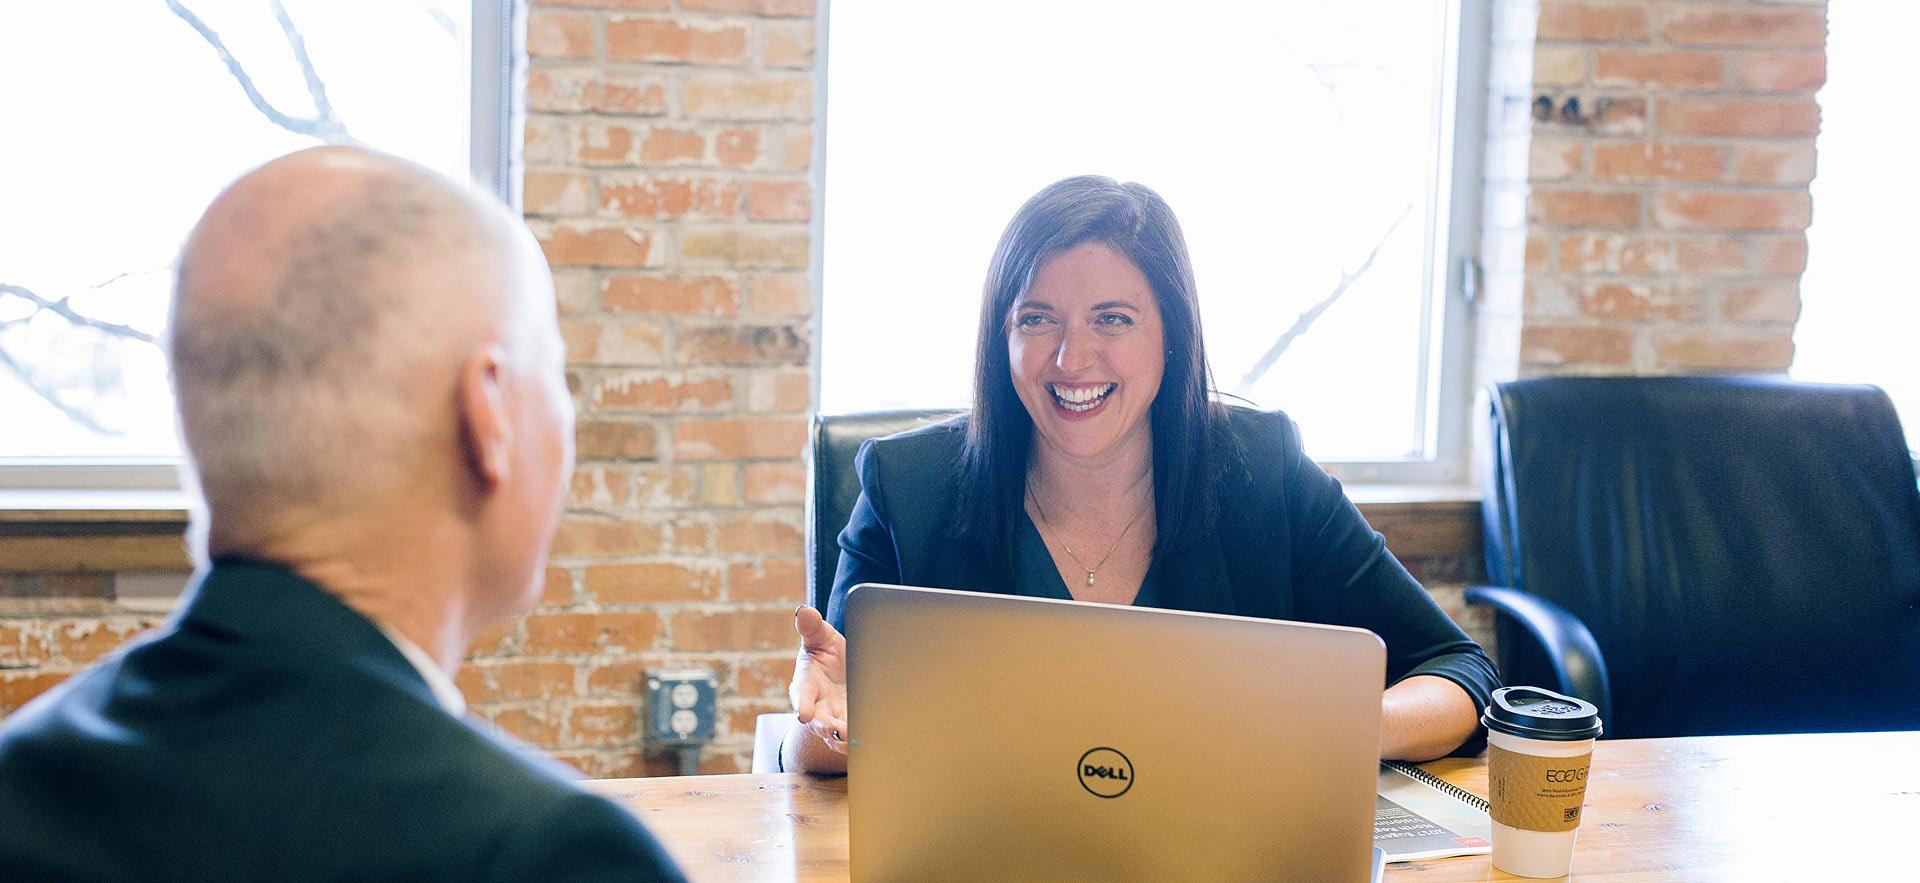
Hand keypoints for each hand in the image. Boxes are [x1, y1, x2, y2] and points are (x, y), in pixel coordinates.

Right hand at [789, 606, 849, 753]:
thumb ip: (811, 627)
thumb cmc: (826, 653)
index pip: (801, 695)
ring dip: (843, 738)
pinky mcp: (850, 726)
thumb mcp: (820, 637)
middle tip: (835, 730)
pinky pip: (852, 738)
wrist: (843, 672)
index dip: (802, 704)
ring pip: (835, 735)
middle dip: (825, 727)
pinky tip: (870, 739)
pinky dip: (859, 740)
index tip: (803, 714)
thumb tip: (802, 610)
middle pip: (817, 721)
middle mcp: (818, 706)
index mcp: (806, 684)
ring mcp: (834, 719)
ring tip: (854, 737)